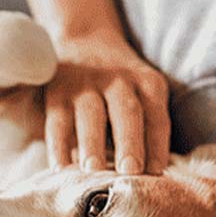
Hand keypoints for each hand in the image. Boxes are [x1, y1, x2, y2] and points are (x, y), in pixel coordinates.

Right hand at [42, 34, 170, 174]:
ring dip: (91, 144)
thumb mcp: (144, 94)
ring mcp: (86, 84)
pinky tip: (60, 168)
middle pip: (126, 112)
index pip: (157, 118)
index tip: (156, 173)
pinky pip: (57, 121)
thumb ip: (149, 129)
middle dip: (129, 142)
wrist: (86, 41)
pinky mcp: (57, 90)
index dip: (158, 145)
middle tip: (130, 170)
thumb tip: (152, 175)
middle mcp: (119, 80)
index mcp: (148, 84)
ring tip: (93, 170)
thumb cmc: (123, 88)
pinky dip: (58, 146)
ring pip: (90, 115)